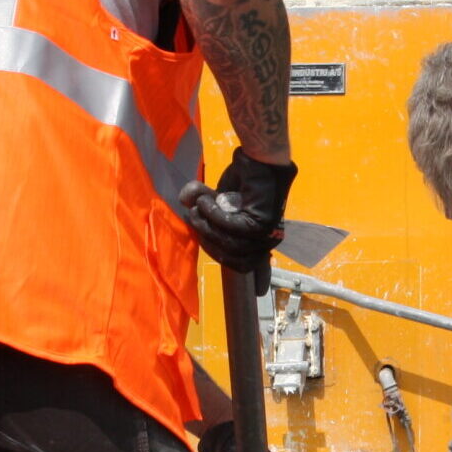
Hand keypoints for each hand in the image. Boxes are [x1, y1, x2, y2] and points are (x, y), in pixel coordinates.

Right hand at [178, 152, 296, 294]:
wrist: (261, 157)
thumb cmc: (243, 177)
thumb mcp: (218, 199)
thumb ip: (202, 207)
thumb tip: (184, 201)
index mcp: (261, 239)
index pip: (257, 267)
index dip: (256, 279)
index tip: (257, 294)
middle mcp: (267, 240)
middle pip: (232, 258)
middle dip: (207, 242)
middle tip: (192, 219)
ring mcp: (267, 231)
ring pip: (229, 242)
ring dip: (207, 226)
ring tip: (197, 208)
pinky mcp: (262, 220)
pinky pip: (230, 227)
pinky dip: (213, 214)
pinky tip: (205, 201)